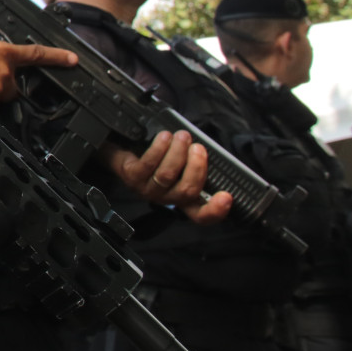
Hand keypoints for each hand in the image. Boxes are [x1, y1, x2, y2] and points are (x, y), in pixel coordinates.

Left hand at [104, 131, 229, 223]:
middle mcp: (165, 198)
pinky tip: (164, 137)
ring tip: (181, 136)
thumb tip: (208, 153)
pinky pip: (149, 164)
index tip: (226, 196)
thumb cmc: (158, 156)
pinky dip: (160, 148)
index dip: (215, 210)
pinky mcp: (132, 177)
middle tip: (197, 147)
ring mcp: (147, 189)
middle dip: (196, 166)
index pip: (201, 215)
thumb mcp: (182, 162)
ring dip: (177, 152)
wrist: (125, 148)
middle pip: (187, 191)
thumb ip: (196, 163)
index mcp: (182, 198)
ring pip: (167, 175)